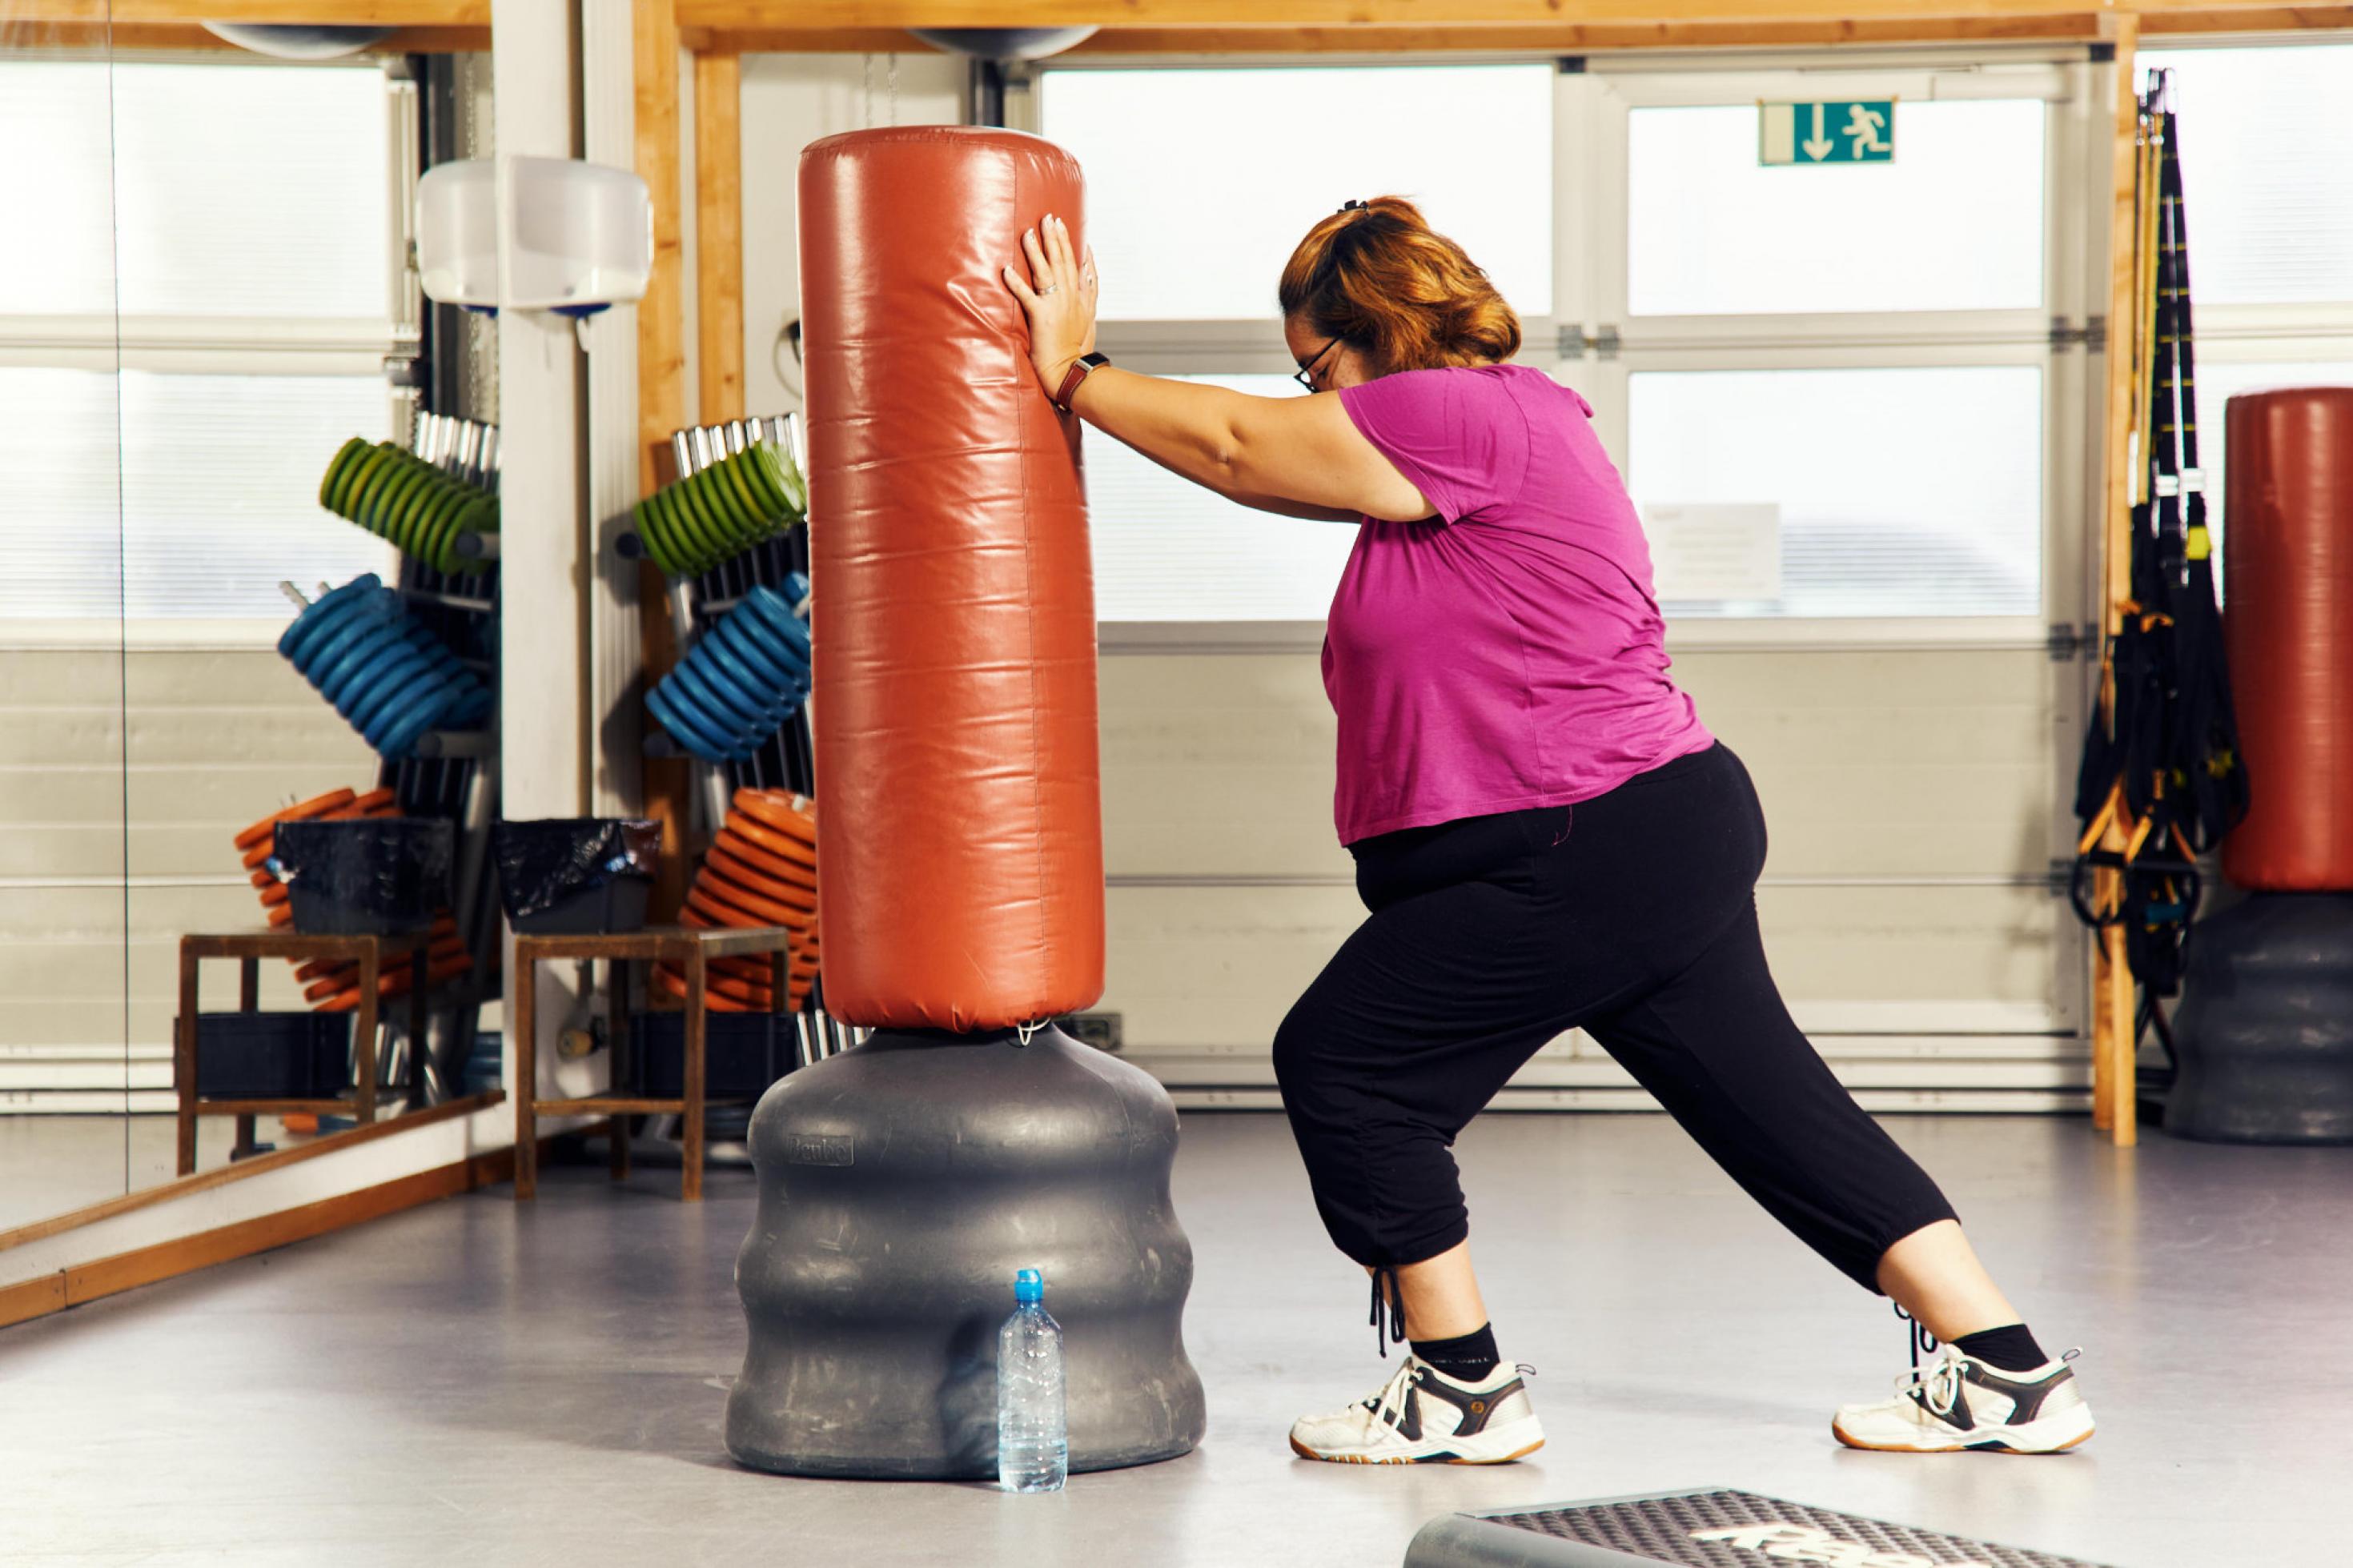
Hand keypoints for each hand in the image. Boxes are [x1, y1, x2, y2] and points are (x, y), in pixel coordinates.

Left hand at [1003, 214, 1097, 393]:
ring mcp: (1056, 305)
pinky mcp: (1041, 316)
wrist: (1071, 371)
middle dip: (1055, 237)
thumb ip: (1090, 296)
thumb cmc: (1078, 352)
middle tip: (1048, 217)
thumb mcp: (1091, 321)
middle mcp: (1071, 297)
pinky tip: (1006, 270)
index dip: (1071, 244)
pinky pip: (1026, 295)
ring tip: (1028, 231)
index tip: (1064, 225)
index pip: (1078, 265)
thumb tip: (1089, 276)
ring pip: (1046, 271)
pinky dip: (1016, 282)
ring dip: (1037, 250)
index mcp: (1082, 299)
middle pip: (1062, 261)